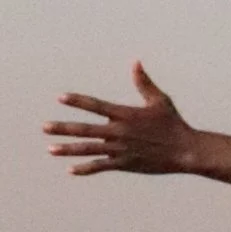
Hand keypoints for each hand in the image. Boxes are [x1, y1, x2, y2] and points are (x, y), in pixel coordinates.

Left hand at [44, 62, 197, 176]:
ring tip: (50, 148)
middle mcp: (120, 132)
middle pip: (86, 129)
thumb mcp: (160, 100)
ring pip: (89, 149)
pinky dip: (86, 168)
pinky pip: (101, 166)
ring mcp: (121, 150)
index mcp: (126, 115)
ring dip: (68, 149)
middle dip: (63, 128)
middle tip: (44, 127)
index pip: (96, 105)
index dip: (77, 101)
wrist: (186, 151)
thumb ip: (143, 83)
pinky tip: (71, 169)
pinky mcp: (126, 164)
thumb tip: (135, 62)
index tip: (61, 98)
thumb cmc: (174, 124)